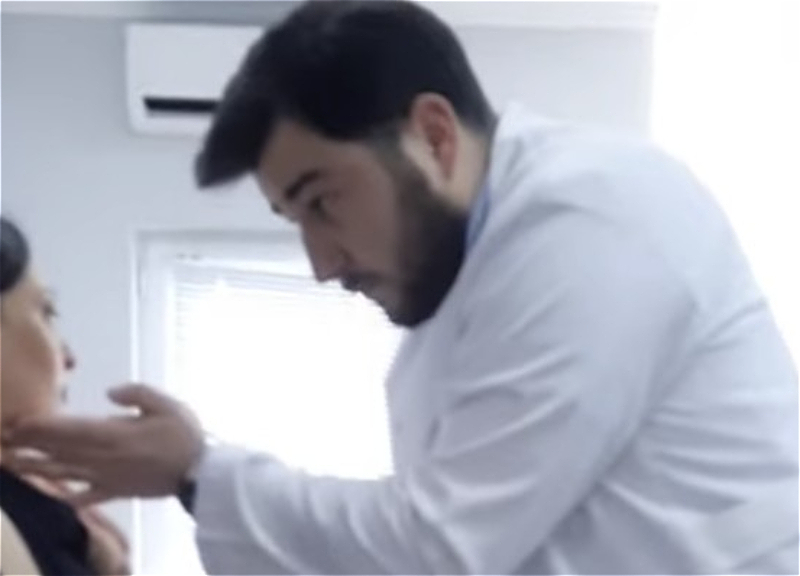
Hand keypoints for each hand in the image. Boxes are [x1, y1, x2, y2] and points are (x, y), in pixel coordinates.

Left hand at [2, 384, 203, 505]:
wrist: (199, 472)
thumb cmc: (184, 435)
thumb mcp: (166, 404)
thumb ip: (137, 394)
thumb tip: (109, 391)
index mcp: (114, 434)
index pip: (69, 429)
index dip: (42, 426)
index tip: (19, 421)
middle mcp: (104, 457)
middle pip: (60, 450)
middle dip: (31, 444)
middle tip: (6, 438)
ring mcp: (107, 477)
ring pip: (65, 472)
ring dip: (37, 468)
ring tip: (13, 464)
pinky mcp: (116, 492)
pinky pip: (87, 497)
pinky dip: (68, 496)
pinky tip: (54, 494)